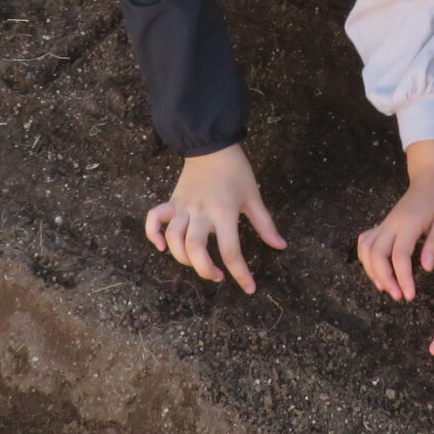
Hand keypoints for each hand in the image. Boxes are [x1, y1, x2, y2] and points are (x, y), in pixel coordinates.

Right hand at [144, 143, 284, 293]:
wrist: (211, 145)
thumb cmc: (235, 171)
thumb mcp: (254, 197)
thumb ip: (265, 225)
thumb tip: (280, 246)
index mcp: (224, 212)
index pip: (231, 251)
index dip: (241, 274)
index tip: (249, 288)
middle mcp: (201, 212)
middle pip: (195, 249)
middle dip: (205, 270)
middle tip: (218, 276)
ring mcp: (183, 207)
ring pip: (174, 240)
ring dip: (183, 259)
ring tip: (198, 263)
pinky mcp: (172, 202)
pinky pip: (154, 219)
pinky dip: (153, 235)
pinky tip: (161, 247)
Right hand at [358, 141, 433, 300]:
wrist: (429, 179)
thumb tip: (426, 267)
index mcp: (408, 224)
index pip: (399, 256)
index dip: (403, 278)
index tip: (410, 295)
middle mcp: (390, 225)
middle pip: (376, 255)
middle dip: (384, 279)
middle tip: (399, 296)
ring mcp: (383, 225)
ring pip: (366, 250)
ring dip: (372, 271)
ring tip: (387, 287)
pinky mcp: (382, 225)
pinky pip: (364, 242)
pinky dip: (366, 259)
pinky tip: (377, 271)